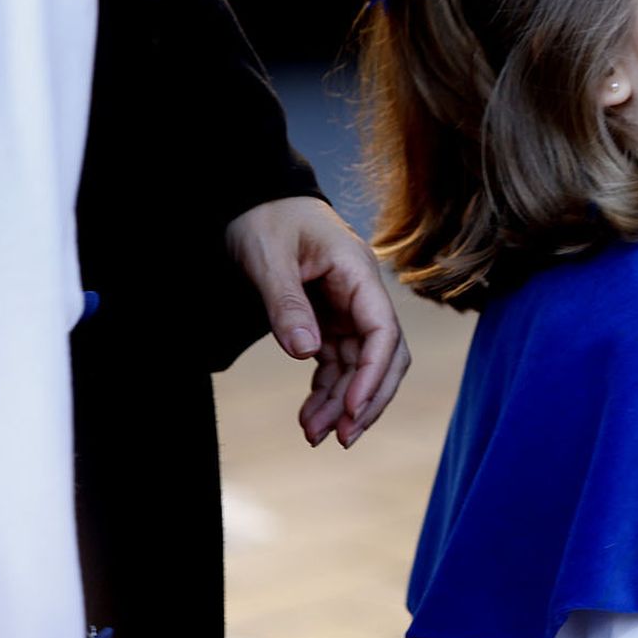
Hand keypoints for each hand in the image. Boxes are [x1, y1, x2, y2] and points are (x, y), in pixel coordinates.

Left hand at [225, 196, 409, 447]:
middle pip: (384, 355)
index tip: (351, 409)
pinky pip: (338, 363)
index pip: (383, 330)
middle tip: (340, 438)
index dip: (373, 374)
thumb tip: (305, 354)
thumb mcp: (267, 257)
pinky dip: (327, 392)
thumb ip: (286, 304)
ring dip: (342, 403)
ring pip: (360, 366)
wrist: (253, 199)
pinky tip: (309, 417)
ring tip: (312, 436)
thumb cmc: (264, 219)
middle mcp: (360, 294)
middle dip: (368, 399)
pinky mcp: (328, 320)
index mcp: (357, 272)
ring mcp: (347, 309)